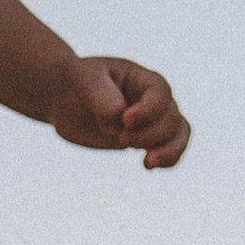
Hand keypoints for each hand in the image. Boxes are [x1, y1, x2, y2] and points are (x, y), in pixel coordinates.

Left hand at [48, 53, 190, 171]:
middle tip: (120, 138)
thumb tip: (120, 120)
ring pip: (179, 134)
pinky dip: (167, 159)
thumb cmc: (77, 83)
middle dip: (148, 134)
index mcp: (142, 79)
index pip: (160, 94)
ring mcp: (153, 119)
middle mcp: (154, 99)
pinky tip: (147, 165)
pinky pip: (171, 149)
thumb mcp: (84, 82)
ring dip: (167, 151)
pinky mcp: (146, 138)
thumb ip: (102, 97)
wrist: (66, 99)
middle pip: (170, 119)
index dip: (147, 111)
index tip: (124, 120)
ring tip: (147, 163)